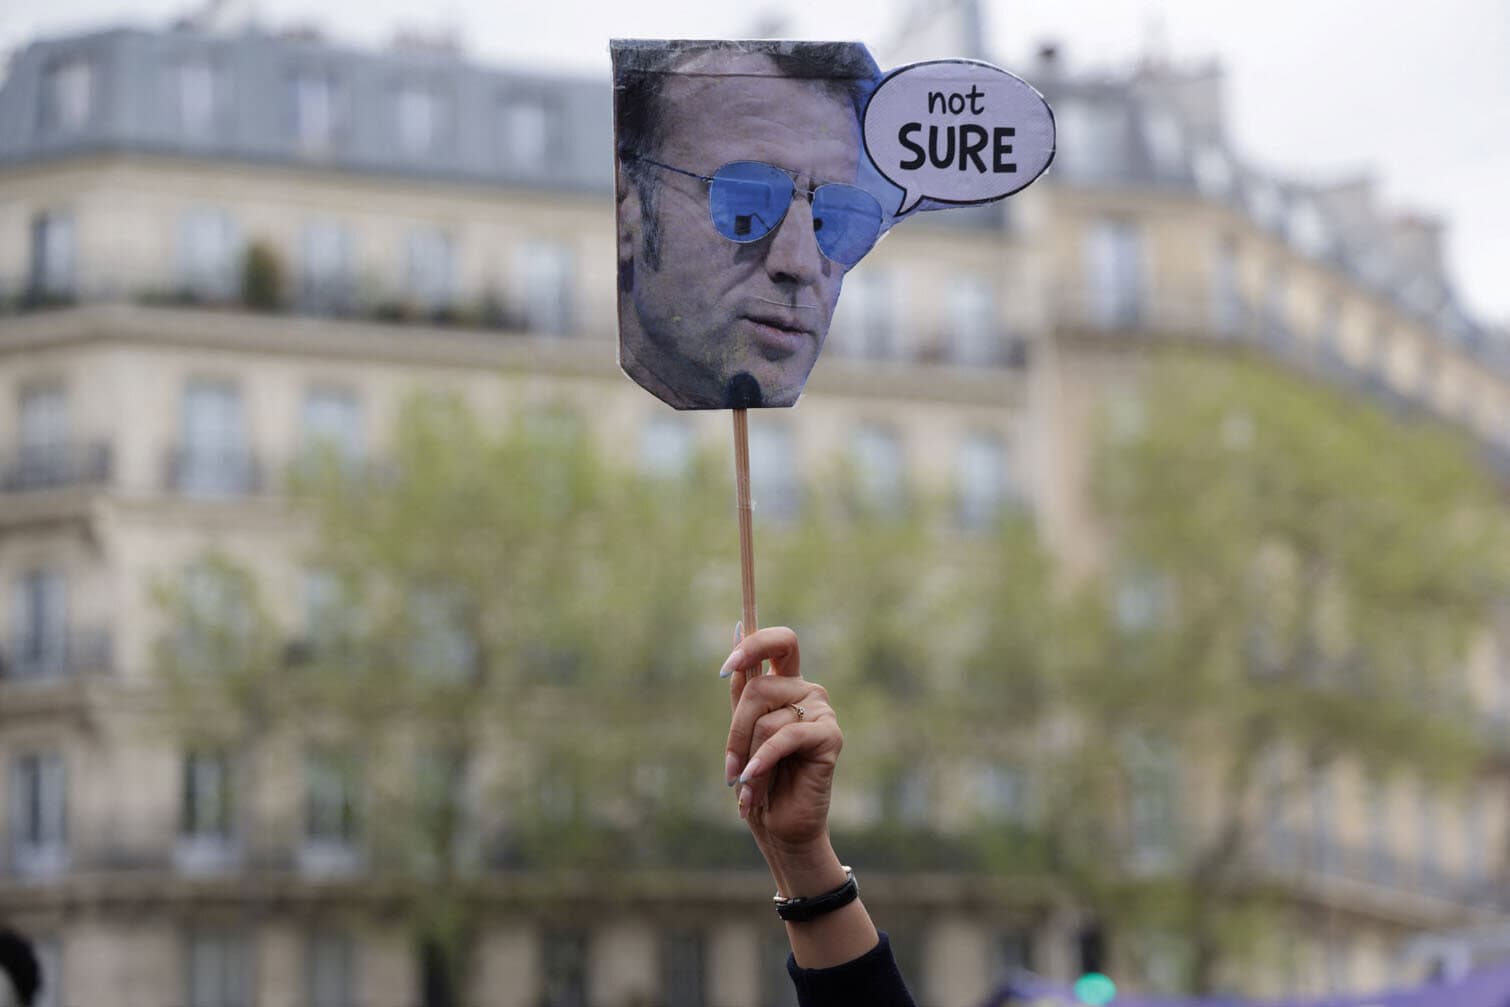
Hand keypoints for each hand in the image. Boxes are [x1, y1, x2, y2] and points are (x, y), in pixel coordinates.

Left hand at [722, 627, 843, 874]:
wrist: (782, 827)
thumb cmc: (760, 780)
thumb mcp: (743, 732)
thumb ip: (742, 688)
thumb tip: (737, 630)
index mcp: (787, 685)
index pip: (780, 642)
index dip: (753, 645)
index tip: (724, 668)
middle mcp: (807, 692)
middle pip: (758, 687)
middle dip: (736, 731)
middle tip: (730, 770)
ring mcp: (822, 712)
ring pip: (766, 719)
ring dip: (749, 760)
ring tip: (751, 788)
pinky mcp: (831, 735)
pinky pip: (784, 737)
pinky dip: (762, 762)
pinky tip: (752, 784)